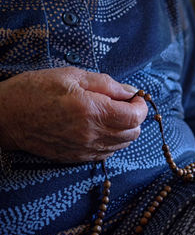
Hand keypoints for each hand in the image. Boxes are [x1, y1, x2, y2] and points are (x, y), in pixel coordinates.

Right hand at [0, 67, 147, 162]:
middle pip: (133, 133)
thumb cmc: (35, 90)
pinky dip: (111, 141)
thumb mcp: (72, 76)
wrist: (4, 116)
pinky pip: (106, 154)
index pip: (135, 117)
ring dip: (124, 130)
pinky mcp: (77, 158)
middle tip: (123, 104)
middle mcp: (91, 134)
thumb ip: (107, 84)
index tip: (135, 97)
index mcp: (92, 111)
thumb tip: (131, 92)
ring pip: (122, 145)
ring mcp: (84, 149)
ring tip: (110, 114)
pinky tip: (99, 127)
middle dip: (135, 117)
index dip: (141, 106)